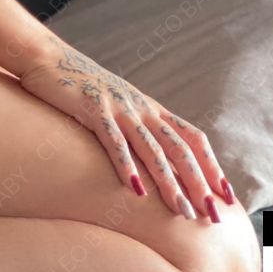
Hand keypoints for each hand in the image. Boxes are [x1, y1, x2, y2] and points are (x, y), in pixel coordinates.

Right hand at [18, 34, 233, 220]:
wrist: (45, 57)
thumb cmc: (78, 87)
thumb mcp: (114, 107)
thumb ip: (133, 129)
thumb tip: (149, 162)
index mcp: (148, 107)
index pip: (191, 138)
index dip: (211, 165)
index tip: (226, 195)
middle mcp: (139, 106)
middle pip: (179, 147)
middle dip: (199, 183)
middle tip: (213, 215)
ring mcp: (117, 106)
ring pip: (152, 148)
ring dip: (169, 182)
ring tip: (182, 211)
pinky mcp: (92, 107)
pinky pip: (114, 140)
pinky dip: (126, 165)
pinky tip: (135, 190)